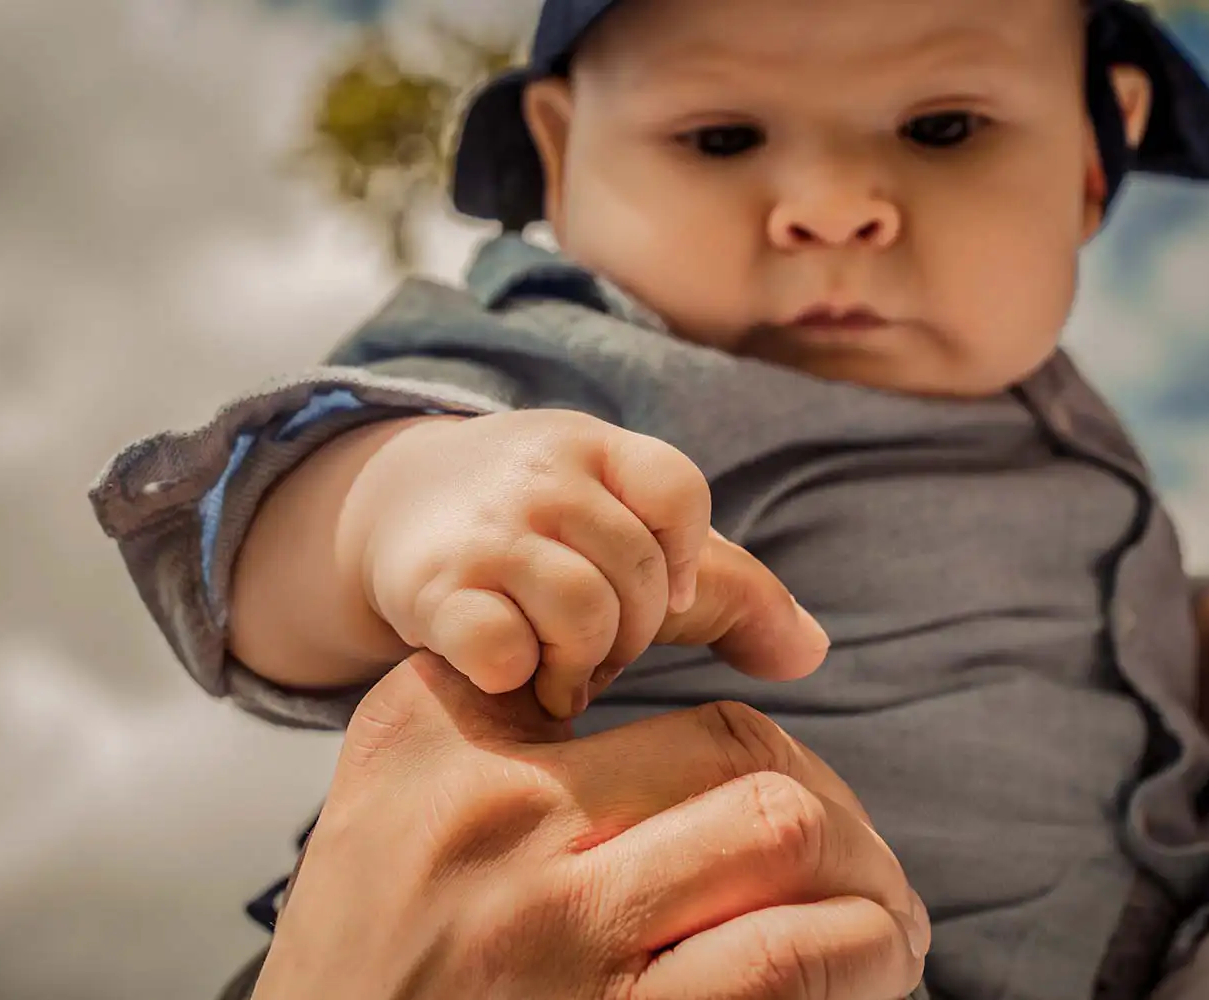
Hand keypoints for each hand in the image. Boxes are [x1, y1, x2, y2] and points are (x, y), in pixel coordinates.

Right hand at [252, 654, 928, 999]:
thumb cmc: (365, 952)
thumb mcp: (392, 795)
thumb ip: (491, 708)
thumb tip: (642, 669)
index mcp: (450, 747)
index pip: (636, 668)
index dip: (753, 729)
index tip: (781, 783)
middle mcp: (501, 826)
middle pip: (741, 760)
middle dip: (832, 812)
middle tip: (852, 863)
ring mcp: (557, 937)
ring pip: (780, 838)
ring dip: (866, 887)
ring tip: (882, 923)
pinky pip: (781, 963)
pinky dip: (854, 960)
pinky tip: (859, 974)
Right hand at [344, 409, 827, 718]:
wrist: (396, 504)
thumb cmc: (542, 526)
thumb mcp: (630, 528)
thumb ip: (728, 588)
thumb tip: (812, 653)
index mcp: (599, 448)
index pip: (677, 489)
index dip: (685, 561)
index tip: (665, 601)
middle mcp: (542, 475)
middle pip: (639, 573)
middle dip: (631, 634)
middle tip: (596, 651)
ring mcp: (485, 530)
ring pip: (583, 612)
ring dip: (582, 665)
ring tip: (558, 672)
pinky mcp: (432, 590)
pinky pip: (504, 648)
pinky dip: (520, 678)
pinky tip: (509, 677)